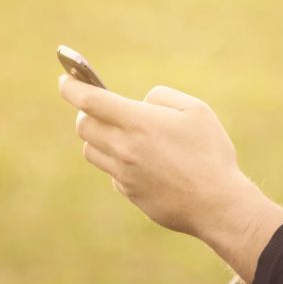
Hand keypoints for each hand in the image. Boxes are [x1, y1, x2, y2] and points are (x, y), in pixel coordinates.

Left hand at [58, 75, 258, 237]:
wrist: (217, 204)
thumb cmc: (210, 153)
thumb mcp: (196, 110)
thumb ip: (162, 97)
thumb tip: (140, 103)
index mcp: (138, 122)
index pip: (89, 101)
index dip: (71, 87)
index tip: (65, 79)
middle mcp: (124, 148)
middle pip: (83, 126)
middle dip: (86, 113)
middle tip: (99, 108)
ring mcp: (124, 174)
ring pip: (91, 150)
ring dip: (98, 138)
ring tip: (121, 134)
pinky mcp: (129, 193)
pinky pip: (112, 173)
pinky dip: (118, 163)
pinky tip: (143, 162)